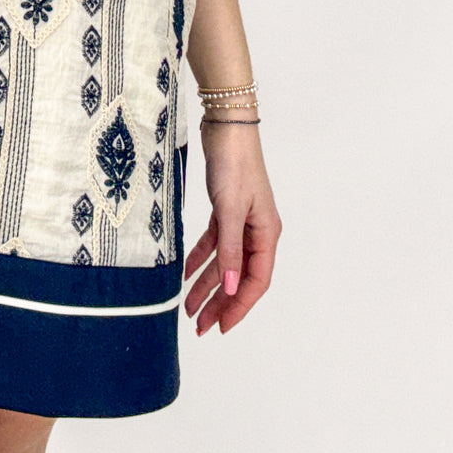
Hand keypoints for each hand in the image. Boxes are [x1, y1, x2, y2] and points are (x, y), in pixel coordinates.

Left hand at [183, 125, 281, 335]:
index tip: (222, 326)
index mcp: (266, 233)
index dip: (240, 306)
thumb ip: (230, 249)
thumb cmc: (234, 163)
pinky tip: (186, 273)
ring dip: (208, 284)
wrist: (226, 127)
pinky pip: (215, 243)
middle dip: (221, 302)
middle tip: (202, 326)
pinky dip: (201, 258)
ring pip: (225, 262)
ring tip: (190, 307)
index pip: (256, 281)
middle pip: (240, 276)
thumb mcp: (230, 209)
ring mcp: (242, 221)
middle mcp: (257, 231)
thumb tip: (232, 287)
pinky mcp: (226, 210)